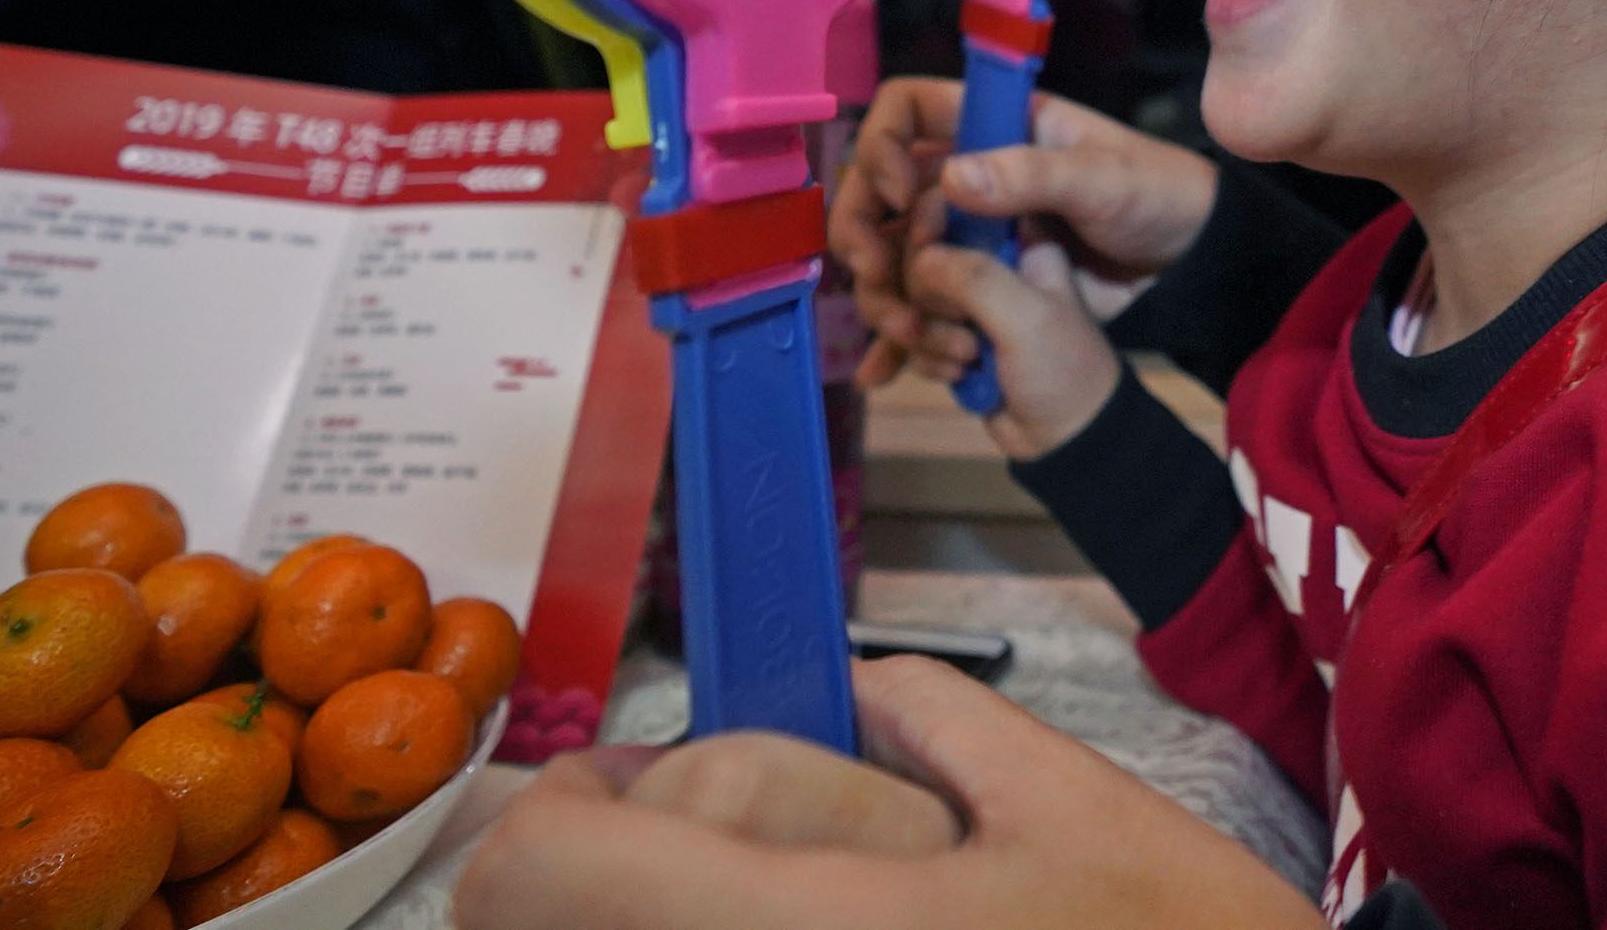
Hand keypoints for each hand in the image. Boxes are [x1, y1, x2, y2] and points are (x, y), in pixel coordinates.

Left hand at [458, 659, 1313, 929]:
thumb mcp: (1072, 806)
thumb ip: (941, 722)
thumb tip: (868, 699)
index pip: (533, 870)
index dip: (571, 809)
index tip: (642, 790)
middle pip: (559, 921)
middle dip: (656, 865)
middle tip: (777, 851)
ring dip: (696, 916)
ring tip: (836, 909)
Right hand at [830, 78, 1217, 385]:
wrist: (1193, 264)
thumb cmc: (1159, 196)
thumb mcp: (1103, 180)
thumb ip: (1033, 176)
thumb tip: (951, 178)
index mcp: (997, 125)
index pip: (907, 109)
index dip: (885, 142)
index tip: (901, 193)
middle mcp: (972, 172)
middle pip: (879, 186)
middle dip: (863, 226)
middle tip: (874, 270)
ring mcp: (972, 229)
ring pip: (892, 249)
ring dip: (880, 288)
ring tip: (904, 328)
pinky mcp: (980, 281)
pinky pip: (923, 303)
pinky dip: (898, 337)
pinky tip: (882, 371)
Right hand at [901, 218, 1126, 460]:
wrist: (1072, 438)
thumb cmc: (1063, 368)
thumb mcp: (1028, 316)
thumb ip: (977, 277)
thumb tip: (920, 254)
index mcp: (1021, 236)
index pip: (956, 204)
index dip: (931, 231)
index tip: (926, 262)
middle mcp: (992, 258)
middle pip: (921, 254)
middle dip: (927, 299)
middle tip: (963, 331)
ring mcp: (971, 299)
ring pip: (909, 297)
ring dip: (927, 336)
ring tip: (967, 361)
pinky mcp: (952, 334)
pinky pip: (911, 332)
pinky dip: (924, 357)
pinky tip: (956, 377)